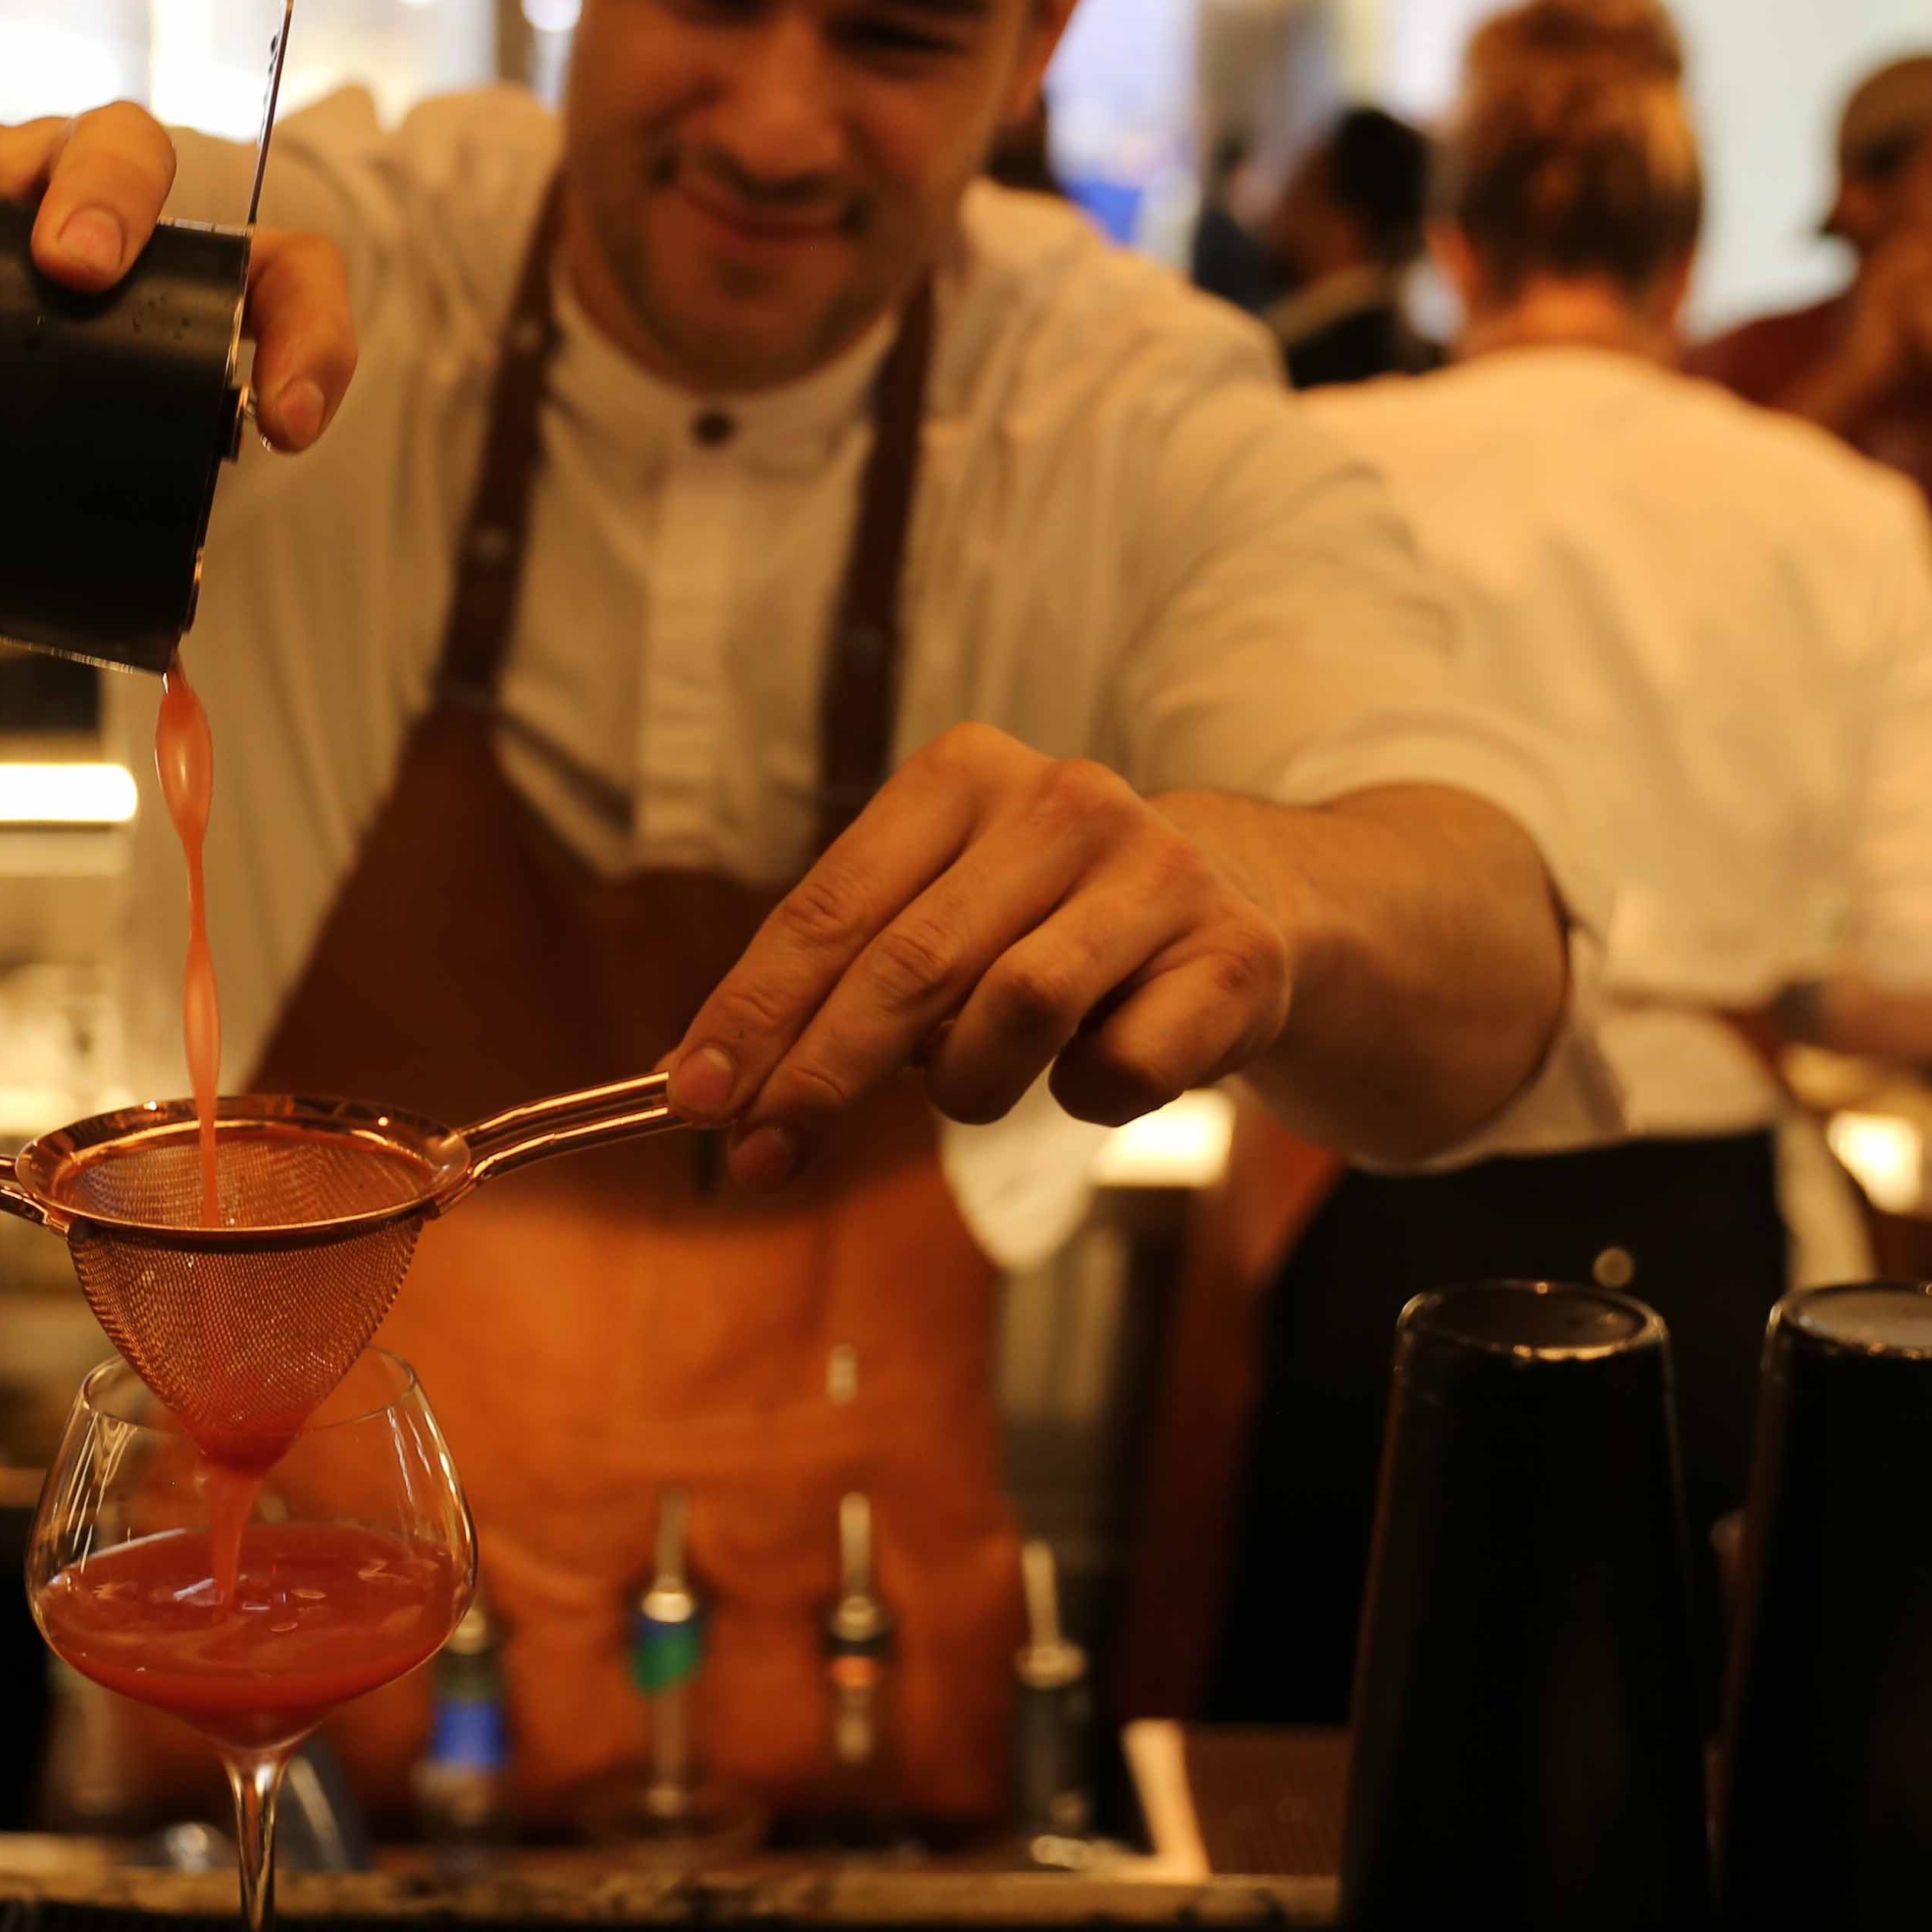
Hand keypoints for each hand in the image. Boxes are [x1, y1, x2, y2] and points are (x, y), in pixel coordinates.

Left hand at [665, 729, 1294, 1184]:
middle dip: (820, 1075)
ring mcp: (1160, 871)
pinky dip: (1086, 1098)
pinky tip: (1095, 1069)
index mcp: (964, 774)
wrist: (1239, 903)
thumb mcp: (936, 916)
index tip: (693, 1096)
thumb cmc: (1044, 922)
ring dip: (969, 1083)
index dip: (755, 1009)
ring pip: (1016, 1010)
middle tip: (761, 1157)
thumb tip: (692, 1081)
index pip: (831, 906)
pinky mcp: (1236, 956)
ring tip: (974, 1084)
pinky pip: (1121, 1069)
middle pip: (910, 964)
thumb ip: (830, 980)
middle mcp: (1065, 800)